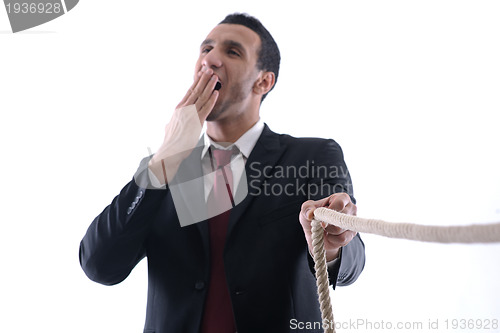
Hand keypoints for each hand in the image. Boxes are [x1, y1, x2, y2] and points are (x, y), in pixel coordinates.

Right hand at [149, 66, 219, 183]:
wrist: (169, 151)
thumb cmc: (170, 142)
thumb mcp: (170, 129)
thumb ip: (171, 123)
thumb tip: (168, 124)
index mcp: (178, 109)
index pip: (189, 92)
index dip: (196, 82)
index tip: (201, 74)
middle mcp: (183, 109)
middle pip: (195, 90)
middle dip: (203, 79)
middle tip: (210, 69)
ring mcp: (190, 115)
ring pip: (201, 97)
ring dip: (209, 86)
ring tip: (215, 77)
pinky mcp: (196, 122)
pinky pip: (205, 109)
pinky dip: (211, 100)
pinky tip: (216, 93)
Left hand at [299, 193, 356, 261]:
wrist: (317, 235)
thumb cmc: (313, 218)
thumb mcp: (306, 210)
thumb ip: (307, 208)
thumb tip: (311, 214)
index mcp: (341, 198)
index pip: (339, 202)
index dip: (330, 211)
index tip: (321, 218)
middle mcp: (350, 208)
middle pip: (341, 217)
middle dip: (327, 223)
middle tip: (321, 224)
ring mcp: (352, 221)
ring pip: (340, 228)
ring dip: (328, 231)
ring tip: (325, 229)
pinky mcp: (352, 234)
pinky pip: (342, 238)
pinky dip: (332, 239)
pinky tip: (330, 236)